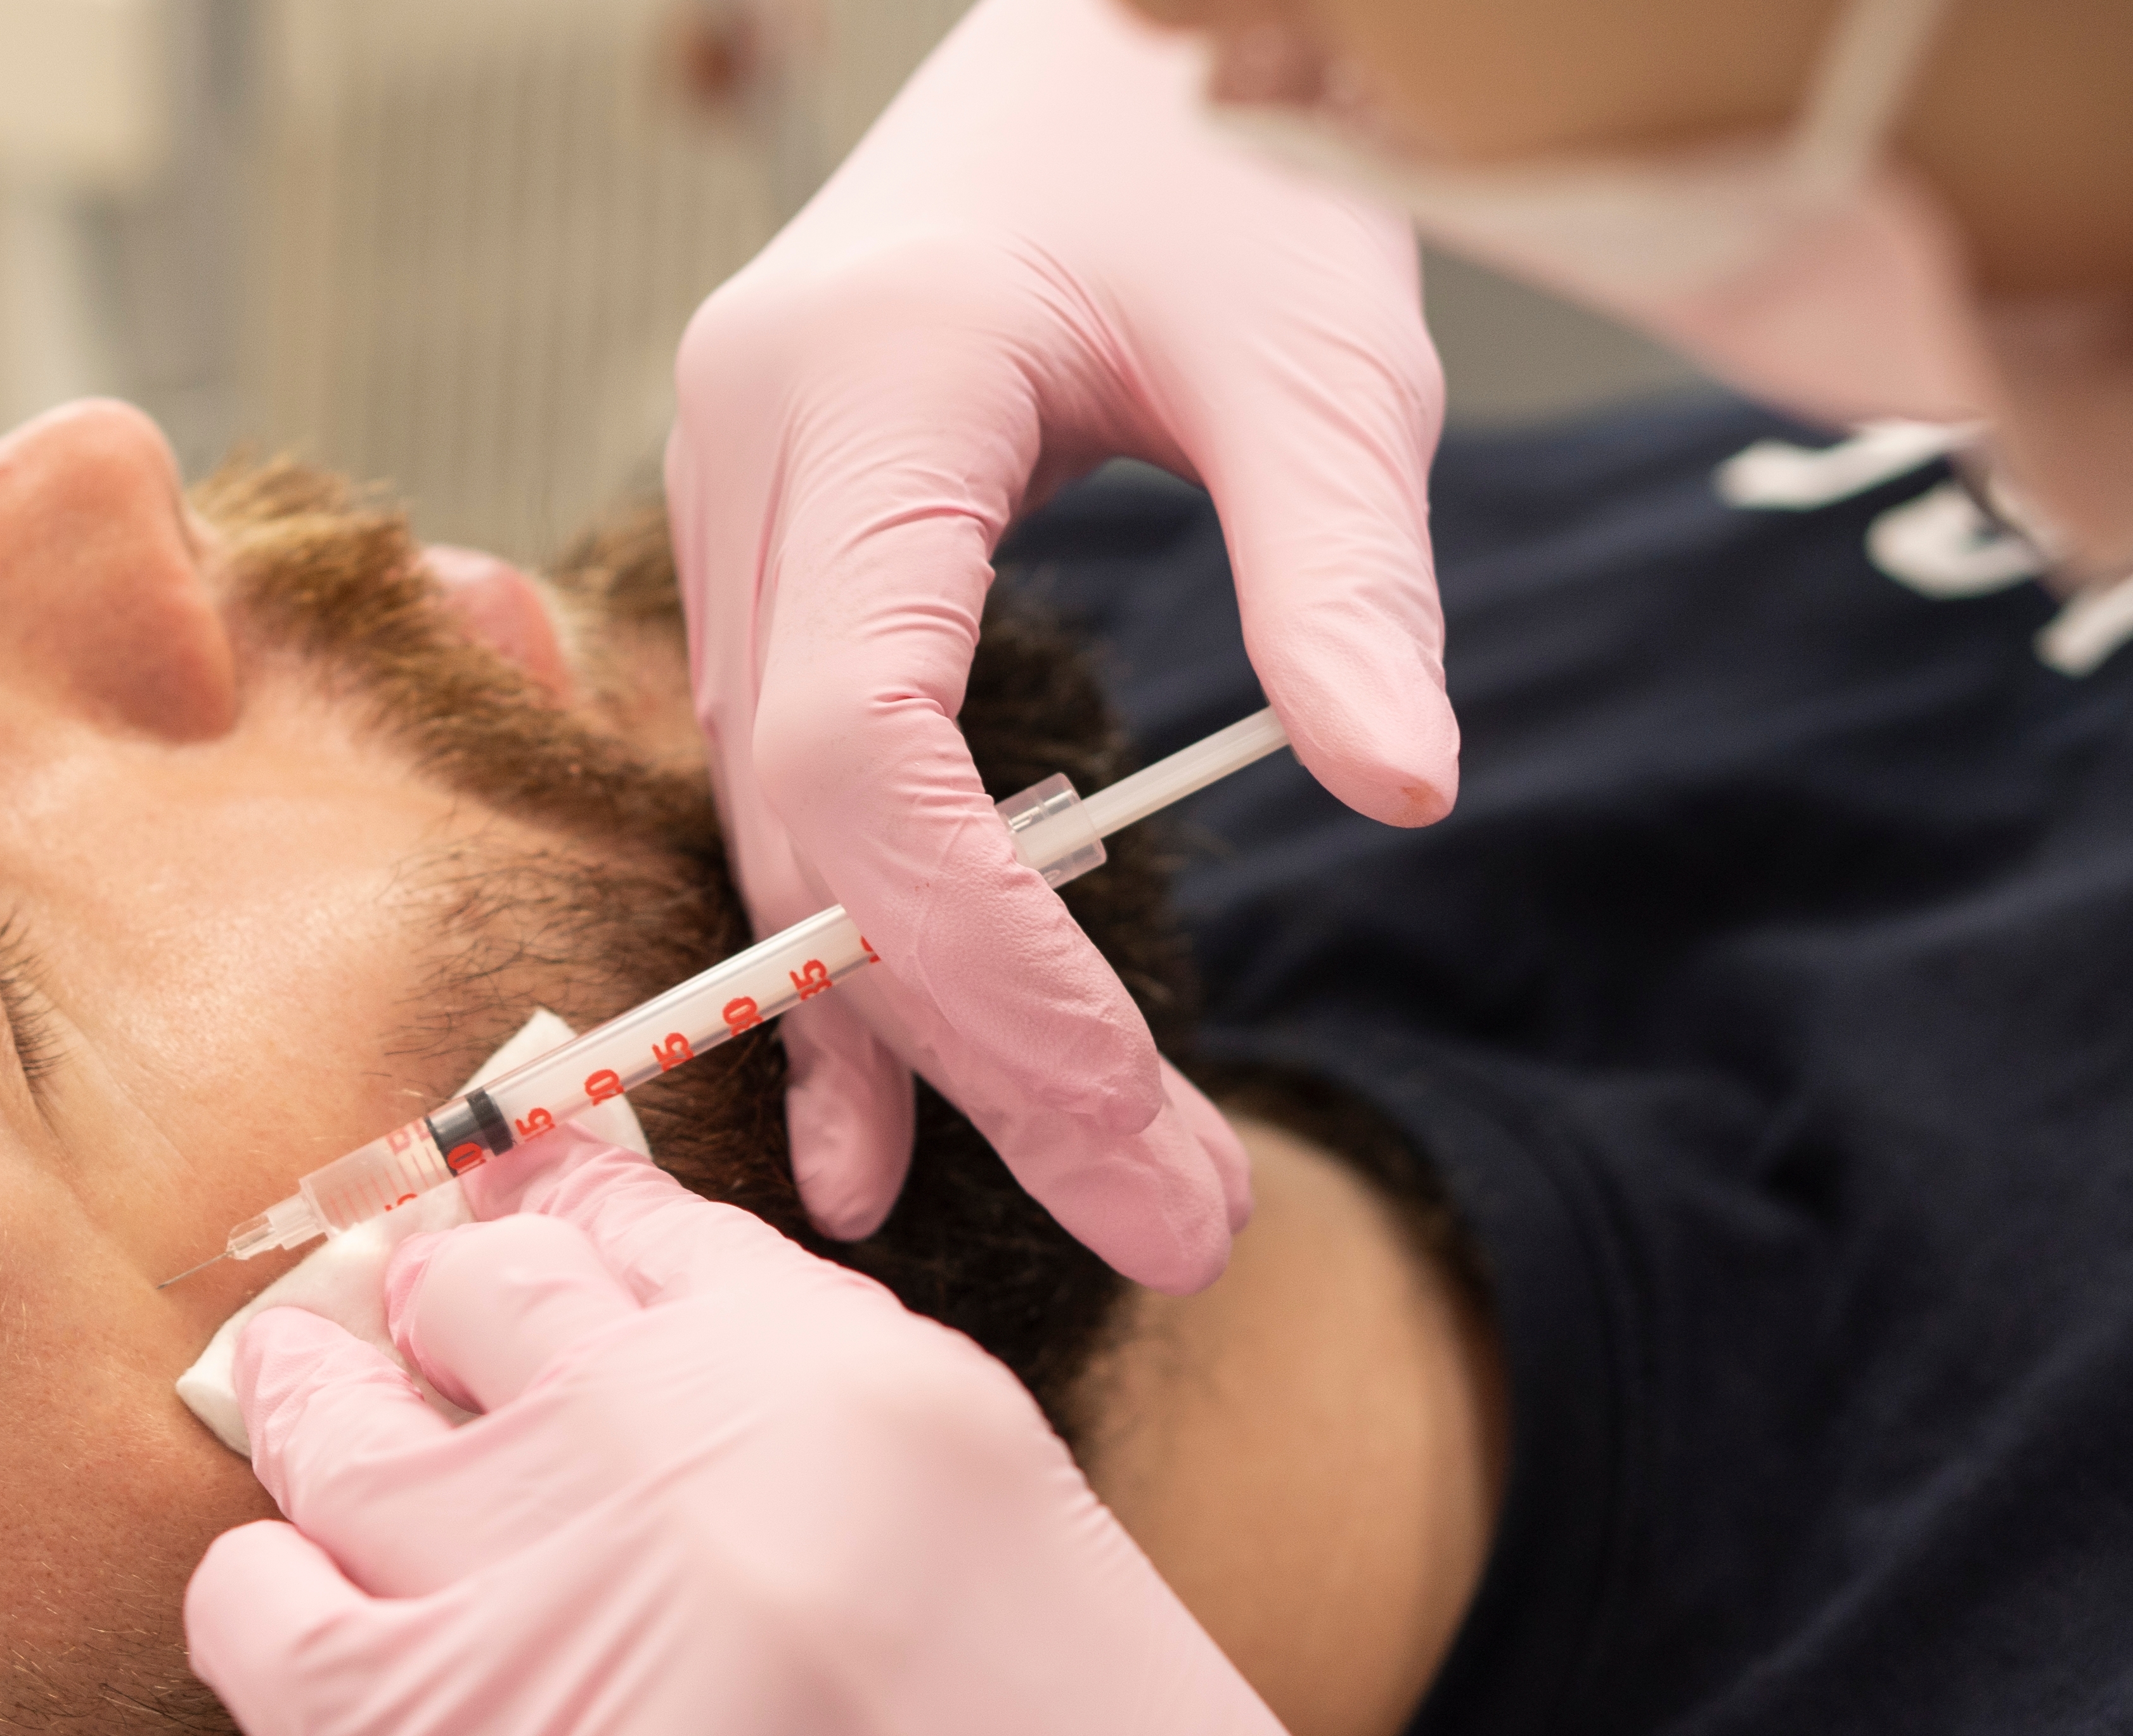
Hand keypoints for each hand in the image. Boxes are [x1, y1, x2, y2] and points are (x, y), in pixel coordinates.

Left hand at [185, 1141, 1780, 1735]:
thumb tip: (609, 1409)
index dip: (551, 1263)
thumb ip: (817, 1463)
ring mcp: (579, 1598)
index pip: (631, 1225)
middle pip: (471, 1289)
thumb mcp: (1017, 1572)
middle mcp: (714, 1441)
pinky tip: (330, 1665)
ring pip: (337, 1424)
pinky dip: (264, 1612)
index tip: (511, 1320)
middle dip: (424, 1335)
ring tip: (336, 1499)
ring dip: (320, 1443)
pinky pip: (259, 1618)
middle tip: (406, 1400)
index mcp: (876, 1375)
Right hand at [666, 0, 1454, 1288]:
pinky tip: (887, 1101)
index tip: (1130, 1121)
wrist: (1092, 36)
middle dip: (975, 1046)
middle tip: (1163, 1220)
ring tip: (1033, 1205)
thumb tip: (1405, 793)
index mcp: (858, 392)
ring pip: (782, 830)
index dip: (974, 960)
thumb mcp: (1326, 340)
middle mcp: (742, 466)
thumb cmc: (1213, 152)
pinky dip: (860, 942)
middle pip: (816, 828)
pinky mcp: (766, 562)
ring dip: (902, 1028)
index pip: (859, 748)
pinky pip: (791, 791)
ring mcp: (727, 515)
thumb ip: (1345, 567)